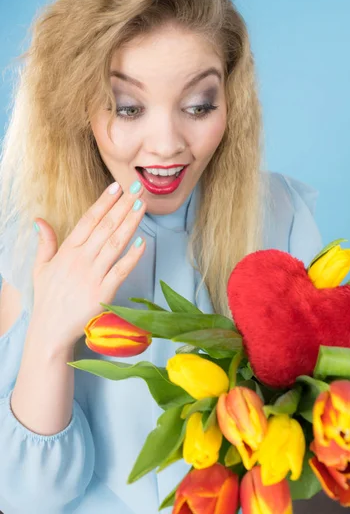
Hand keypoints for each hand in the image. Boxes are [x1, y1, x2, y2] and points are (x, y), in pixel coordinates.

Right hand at [30, 181, 146, 351]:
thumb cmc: (48, 298)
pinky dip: (132, 256)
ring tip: (142, 205)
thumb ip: (45, 242)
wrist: (50, 331)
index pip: (88, 220)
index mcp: (67, 251)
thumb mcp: (40, 268)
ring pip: (115, 243)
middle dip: (123, 205)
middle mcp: (80, 260)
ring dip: (130, 223)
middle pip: (105, 227)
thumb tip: (39, 220)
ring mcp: (92, 276)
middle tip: (138, 188)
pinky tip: (143, 241)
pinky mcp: (103, 293)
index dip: (103, 202)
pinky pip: (121, 270)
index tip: (117, 186)